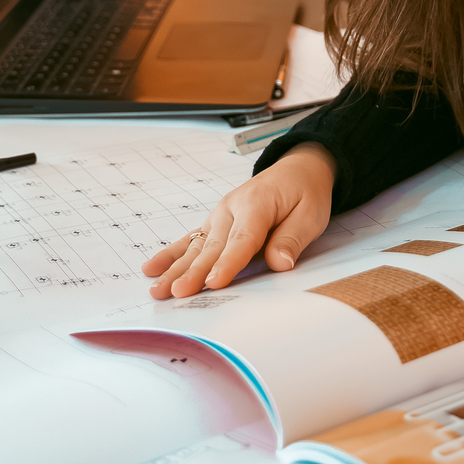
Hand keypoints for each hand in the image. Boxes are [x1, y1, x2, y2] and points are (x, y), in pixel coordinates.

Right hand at [142, 143, 335, 298]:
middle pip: (213, 246)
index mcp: (257, 204)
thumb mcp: (311, 214)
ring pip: (196, 246)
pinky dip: (171, 255)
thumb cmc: (304, 193)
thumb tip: (280, 264)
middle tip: (179, 293)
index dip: (228, 262)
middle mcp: (232, 208)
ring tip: (158, 289)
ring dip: (176, 269)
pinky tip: (152, 268)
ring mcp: (219, 215)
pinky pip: (190, 240)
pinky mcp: (214, 222)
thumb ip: (292, 239)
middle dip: (195, 271)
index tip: (214, 283)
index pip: (242, 238)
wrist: (297, 170)